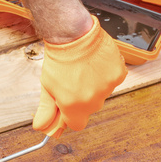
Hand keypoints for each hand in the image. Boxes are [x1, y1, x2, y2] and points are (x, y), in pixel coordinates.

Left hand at [33, 16, 127, 137]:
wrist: (73, 34)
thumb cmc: (58, 59)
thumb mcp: (47, 86)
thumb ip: (46, 110)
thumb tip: (41, 127)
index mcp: (74, 106)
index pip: (76, 125)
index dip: (70, 116)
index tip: (67, 106)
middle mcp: (93, 100)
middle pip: (89, 109)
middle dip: (81, 99)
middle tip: (73, 81)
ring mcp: (108, 87)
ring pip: (102, 94)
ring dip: (94, 86)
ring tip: (83, 70)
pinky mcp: (119, 74)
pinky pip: (113, 81)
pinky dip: (105, 75)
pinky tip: (95, 65)